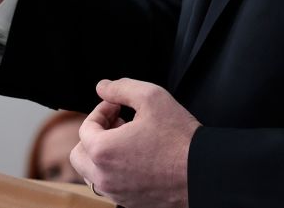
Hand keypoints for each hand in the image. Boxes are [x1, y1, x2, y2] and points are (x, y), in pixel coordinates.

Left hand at [71, 79, 198, 207]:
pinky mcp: (130, 203)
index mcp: (103, 151)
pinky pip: (111, 187)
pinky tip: (137, 159)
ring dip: (102, 154)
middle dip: (94, 135)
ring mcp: (117, 193)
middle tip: (116, 124)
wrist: (204, 173)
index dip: (101, 111)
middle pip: (79, 154)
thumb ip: (121, 88)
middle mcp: (104, 177)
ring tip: (127, 141)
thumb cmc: (179, 138)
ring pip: (92, 173)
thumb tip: (102, 87)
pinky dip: (115, 172)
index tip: (117, 106)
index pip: (86, 127)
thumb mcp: (152, 97)